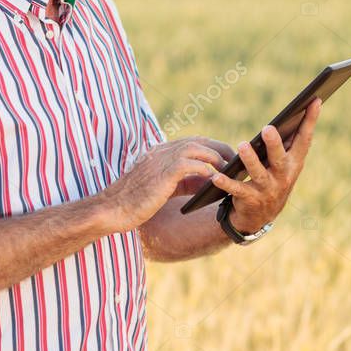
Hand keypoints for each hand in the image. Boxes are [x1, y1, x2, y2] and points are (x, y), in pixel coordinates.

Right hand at [101, 136, 234, 233]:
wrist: (114, 209)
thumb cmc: (137, 202)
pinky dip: (206, 169)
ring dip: (216, 157)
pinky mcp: (163, 172)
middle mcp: (161, 150)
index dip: (211, 147)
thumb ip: (187, 181)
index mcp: (160, 152)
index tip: (226, 157)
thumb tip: (211, 181)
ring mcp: (161, 159)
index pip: (192, 142)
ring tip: (230, 169)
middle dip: (220, 149)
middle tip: (236, 160)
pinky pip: (191, 164)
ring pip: (197, 148)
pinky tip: (215, 178)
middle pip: (198, 141)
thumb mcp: (166, 188)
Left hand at [210, 97, 321, 233]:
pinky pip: (237, 189)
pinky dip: (226, 183)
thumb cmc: (273, 178)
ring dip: (250, 160)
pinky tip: (216, 176)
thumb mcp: (284, 163)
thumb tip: (296, 110)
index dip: (310, 120)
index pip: (304, 139)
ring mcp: (267, 189)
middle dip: (274, 144)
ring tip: (243, 145)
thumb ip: (288, 142)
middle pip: (280, 158)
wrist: (261, 215)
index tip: (314, 100)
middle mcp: (284, 176)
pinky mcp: (250, 199)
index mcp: (294, 163)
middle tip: (268, 129)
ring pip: (258, 173)